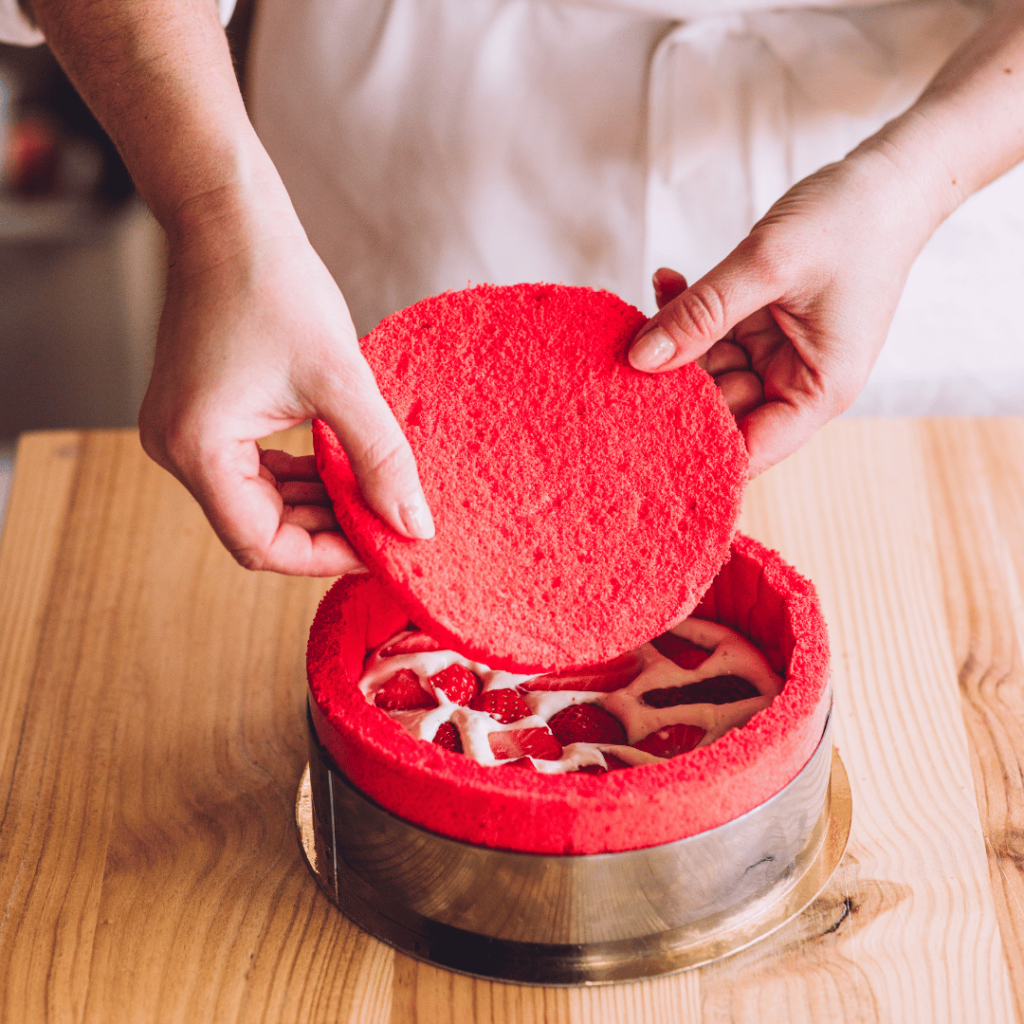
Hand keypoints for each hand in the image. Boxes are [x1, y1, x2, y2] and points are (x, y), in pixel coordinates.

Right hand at [139, 202, 433, 575]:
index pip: (261, 544)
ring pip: (258, 503)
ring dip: (316, 505)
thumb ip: (382, 458)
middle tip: (386, 523)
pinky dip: (299, 477)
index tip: (380, 546)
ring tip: (371, 496)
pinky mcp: (201, 416)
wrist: (229, 218)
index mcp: (197, 448)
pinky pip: (253, 470)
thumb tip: (414, 526)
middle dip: (326, 531)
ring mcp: (183, 433)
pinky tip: (340, 468)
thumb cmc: (275, 283)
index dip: (325, 555)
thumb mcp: (342, 380)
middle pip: (258, 529)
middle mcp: (176, 450)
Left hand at [629, 152, 938, 475]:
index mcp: (817, 390)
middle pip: (720, 410)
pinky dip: (686, 312)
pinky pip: (710, 334)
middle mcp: (796, 382)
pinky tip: (667, 280)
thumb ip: (701, 314)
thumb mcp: (768, 265)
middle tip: (627, 357)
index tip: (640, 433)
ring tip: (642, 312)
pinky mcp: (761, 327)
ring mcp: (776, 354)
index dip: (697, 450)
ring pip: (706, 370)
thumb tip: (641, 360)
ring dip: (673, 343)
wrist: (887, 178)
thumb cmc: (850, 220)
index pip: (749, 450)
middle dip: (673, 388)